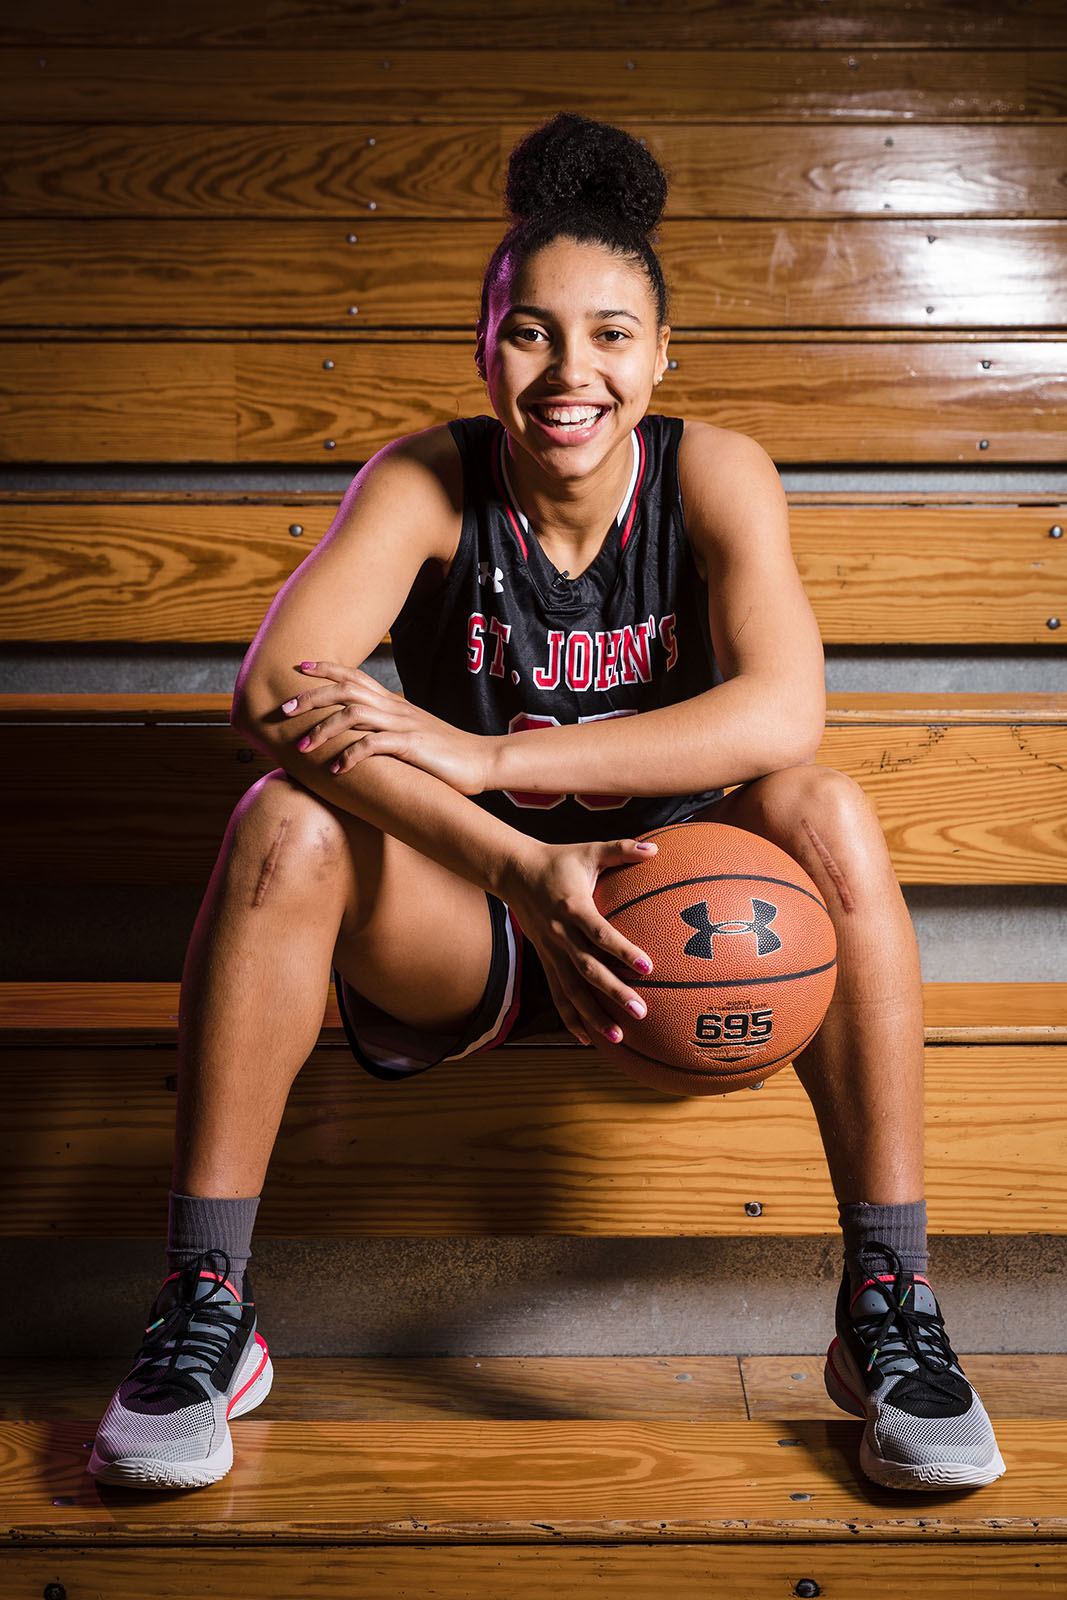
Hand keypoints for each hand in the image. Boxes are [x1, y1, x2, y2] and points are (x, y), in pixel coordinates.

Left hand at [280, 661, 491, 793]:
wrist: (482, 760)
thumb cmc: (446, 753)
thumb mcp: (412, 735)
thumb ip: (388, 731)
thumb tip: (363, 736)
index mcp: (394, 704)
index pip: (355, 676)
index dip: (326, 668)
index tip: (300, 666)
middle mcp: (395, 709)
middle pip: (346, 689)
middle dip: (312, 697)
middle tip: (285, 708)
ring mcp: (404, 725)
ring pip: (354, 714)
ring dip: (323, 729)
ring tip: (302, 747)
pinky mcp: (412, 746)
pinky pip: (375, 745)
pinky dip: (351, 756)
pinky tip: (336, 770)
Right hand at [502, 836, 657, 1047]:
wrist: (513, 872)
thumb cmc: (558, 860)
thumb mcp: (590, 851)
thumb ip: (623, 850)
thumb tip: (657, 850)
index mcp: (573, 907)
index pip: (599, 933)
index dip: (622, 950)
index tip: (648, 966)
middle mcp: (560, 934)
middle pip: (587, 970)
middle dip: (614, 992)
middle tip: (641, 1011)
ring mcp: (550, 951)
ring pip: (571, 990)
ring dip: (593, 1016)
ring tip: (617, 1037)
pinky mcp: (545, 960)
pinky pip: (557, 993)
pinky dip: (571, 1017)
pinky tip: (586, 1038)